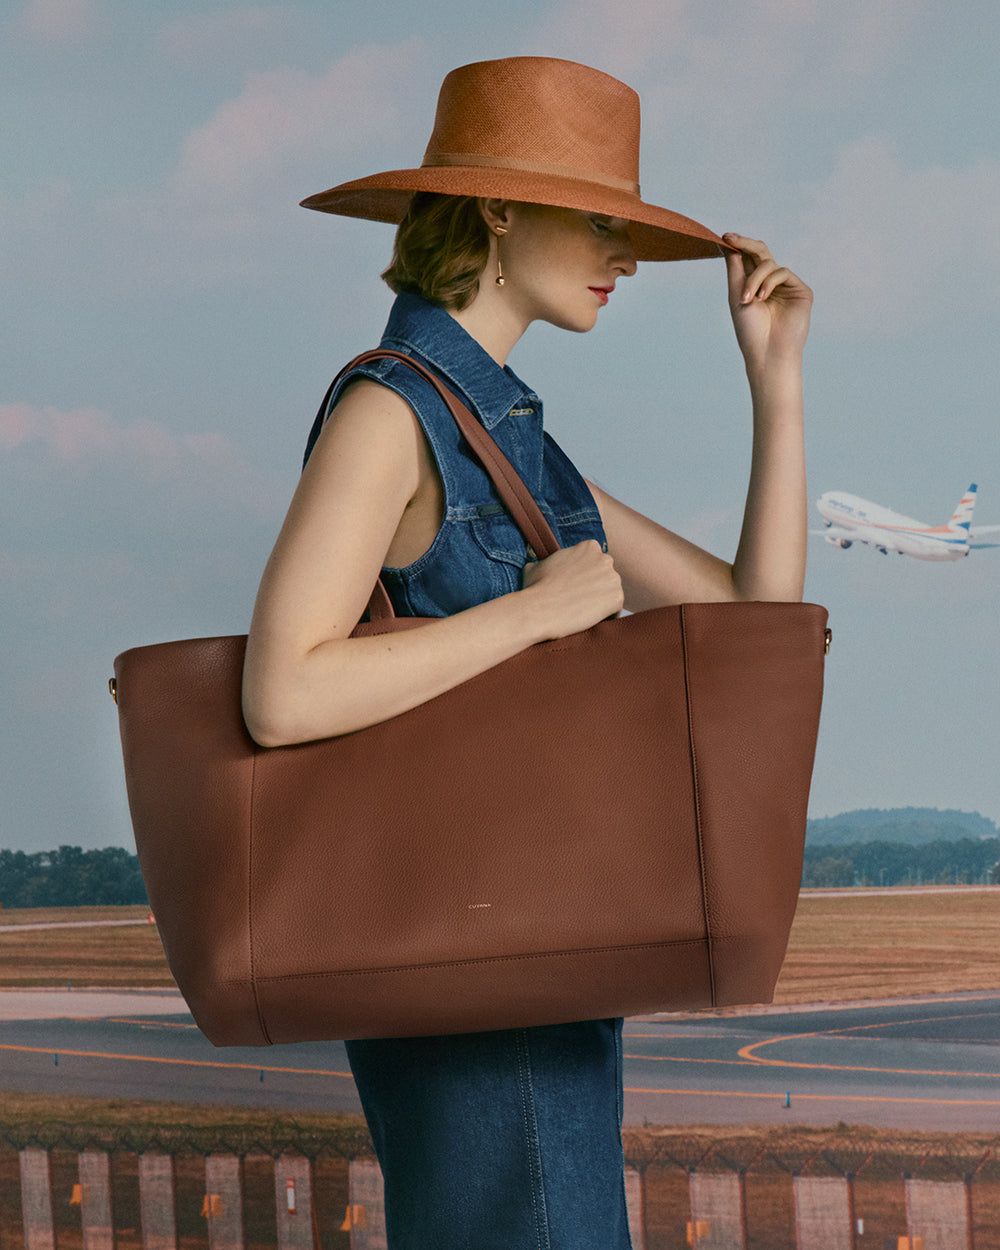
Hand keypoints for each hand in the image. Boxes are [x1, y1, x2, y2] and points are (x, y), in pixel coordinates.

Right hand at [521, 540, 623, 639]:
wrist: (539, 610)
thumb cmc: (534, 589)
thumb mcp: (535, 566)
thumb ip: (547, 561)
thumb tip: (540, 564)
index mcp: (589, 547)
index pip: (595, 563)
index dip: (585, 577)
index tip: (574, 588)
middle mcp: (605, 558)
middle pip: (606, 577)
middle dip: (596, 588)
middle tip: (578, 601)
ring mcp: (614, 578)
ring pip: (611, 593)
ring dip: (600, 603)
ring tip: (581, 612)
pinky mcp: (618, 598)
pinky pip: (615, 610)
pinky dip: (605, 617)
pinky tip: (588, 620)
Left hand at [722, 233, 812, 378]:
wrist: (767, 353)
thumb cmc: (750, 330)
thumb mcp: (737, 295)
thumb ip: (734, 269)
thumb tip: (727, 243)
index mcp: (755, 285)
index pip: (747, 259)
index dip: (738, 245)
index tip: (724, 236)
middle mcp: (771, 283)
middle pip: (760, 252)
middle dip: (745, 244)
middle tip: (730, 239)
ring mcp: (787, 286)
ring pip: (768, 263)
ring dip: (754, 278)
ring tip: (748, 299)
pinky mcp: (801, 291)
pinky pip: (782, 272)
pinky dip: (769, 282)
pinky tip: (762, 298)